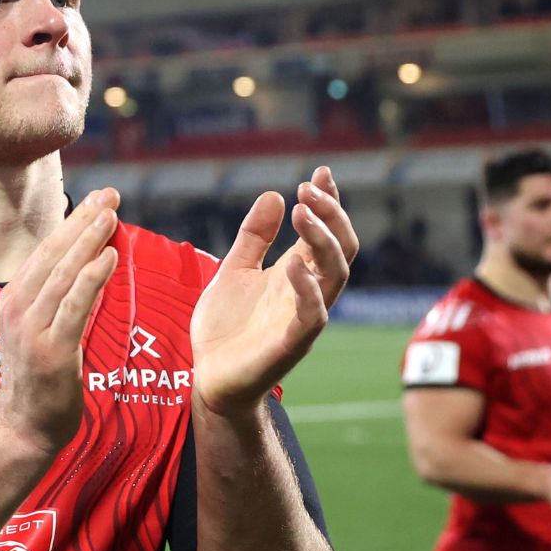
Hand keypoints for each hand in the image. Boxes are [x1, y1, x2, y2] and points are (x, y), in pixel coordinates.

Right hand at [0, 188, 120, 451]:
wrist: (25, 426)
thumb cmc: (40, 376)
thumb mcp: (40, 326)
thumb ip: (58, 295)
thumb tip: (87, 258)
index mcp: (15, 297)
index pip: (46, 249)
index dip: (73, 220)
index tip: (99, 197)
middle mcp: (18, 307)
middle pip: (53, 253)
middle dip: (83, 220)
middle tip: (110, 194)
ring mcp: (31, 329)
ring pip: (62, 274)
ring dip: (88, 241)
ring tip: (111, 216)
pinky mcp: (51, 351)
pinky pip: (73, 306)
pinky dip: (90, 279)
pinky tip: (109, 258)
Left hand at [191, 166, 357, 416]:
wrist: (208, 378)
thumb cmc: (226, 328)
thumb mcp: (234, 270)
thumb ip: (254, 237)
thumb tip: (274, 195)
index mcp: (297, 274)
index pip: (326, 232)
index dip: (329, 202)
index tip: (321, 172)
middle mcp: (307, 293)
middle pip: (342, 249)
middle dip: (331, 215)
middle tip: (308, 189)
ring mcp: (303, 318)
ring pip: (335, 276)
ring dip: (323, 241)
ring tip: (302, 212)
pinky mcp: (290, 345)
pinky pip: (313, 316)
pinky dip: (307, 288)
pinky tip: (292, 263)